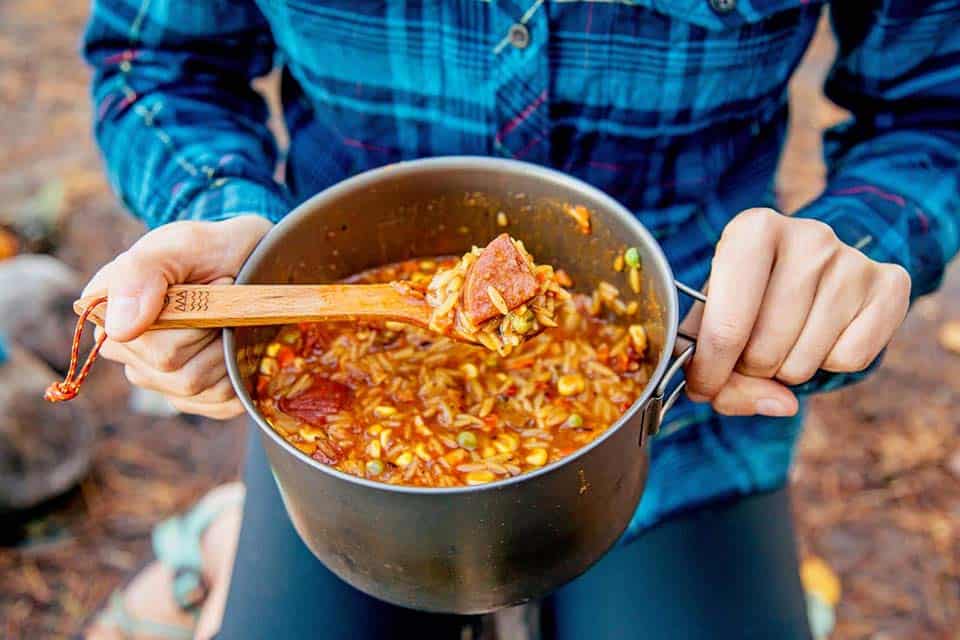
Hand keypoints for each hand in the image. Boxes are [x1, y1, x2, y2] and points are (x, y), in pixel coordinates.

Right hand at [83, 215, 271, 418]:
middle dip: (218, 333)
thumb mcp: (179, 245)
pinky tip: (239, 347)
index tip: (212, 284)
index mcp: (110, 316)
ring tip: (231, 317)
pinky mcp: (193, 397)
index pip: (153, 347)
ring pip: (201, 390)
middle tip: (227, 299)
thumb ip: (142, 273)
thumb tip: (121, 330)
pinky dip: (239, 378)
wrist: (243, 259)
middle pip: (180, 374)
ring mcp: (159, 380)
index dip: (196, 319)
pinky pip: (220, 405)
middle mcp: (127, 354)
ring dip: (230, 352)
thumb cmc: (208, 250)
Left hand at [682, 208, 910, 416]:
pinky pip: (849, 360)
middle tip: (749, 353)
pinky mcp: (890, 285)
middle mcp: (808, 235)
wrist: (813, 262)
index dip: (710, 371)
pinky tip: (823, 335)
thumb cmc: (748, 292)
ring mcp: (853, 259)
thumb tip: (780, 404)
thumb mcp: (714, 317)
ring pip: (805, 361)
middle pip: (765, 349)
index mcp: (752, 230)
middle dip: (749, 370)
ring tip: (785, 340)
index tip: (703, 387)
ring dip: (786, 370)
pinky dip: (829, 364)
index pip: (726, 326)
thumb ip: (719, 368)